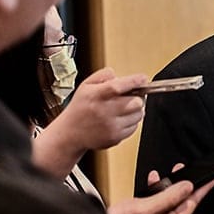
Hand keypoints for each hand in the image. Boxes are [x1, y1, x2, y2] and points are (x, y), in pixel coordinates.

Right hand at [33, 68, 148, 178]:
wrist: (71, 133)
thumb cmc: (80, 108)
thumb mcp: (86, 86)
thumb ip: (103, 76)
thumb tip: (119, 75)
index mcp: (97, 96)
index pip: (118, 87)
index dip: (134, 81)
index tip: (142, 79)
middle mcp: (104, 112)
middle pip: (136, 102)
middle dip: (138, 97)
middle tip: (132, 96)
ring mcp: (111, 126)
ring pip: (139, 115)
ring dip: (136, 110)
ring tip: (125, 108)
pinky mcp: (116, 137)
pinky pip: (135, 127)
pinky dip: (132, 121)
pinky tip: (121, 118)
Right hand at [107, 166, 213, 213]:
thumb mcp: (144, 209)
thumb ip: (168, 197)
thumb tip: (186, 187)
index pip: (192, 204)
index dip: (203, 188)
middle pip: (183, 201)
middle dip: (182, 183)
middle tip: (185, 168)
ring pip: (170, 200)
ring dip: (167, 185)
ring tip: (167, 173)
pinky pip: (158, 203)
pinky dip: (156, 191)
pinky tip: (152, 182)